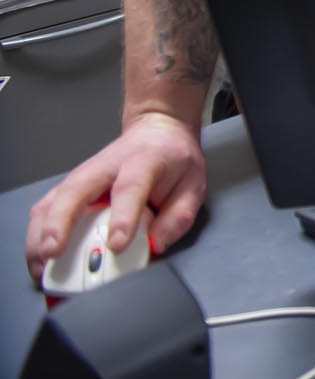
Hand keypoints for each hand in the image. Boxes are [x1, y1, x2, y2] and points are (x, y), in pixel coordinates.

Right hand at [25, 113, 206, 282]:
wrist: (157, 131)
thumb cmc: (174, 161)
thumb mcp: (192, 185)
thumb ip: (178, 217)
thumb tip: (155, 245)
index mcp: (143, 162)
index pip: (130, 188)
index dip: (122, 217)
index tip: (117, 244)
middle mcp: (105, 167)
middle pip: (74, 192)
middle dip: (59, 224)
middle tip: (53, 254)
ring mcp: (81, 176)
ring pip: (51, 203)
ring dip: (40, 235)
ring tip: (41, 267)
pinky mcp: (68, 188)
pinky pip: (45, 211)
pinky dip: (37, 235)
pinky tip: (39, 258)